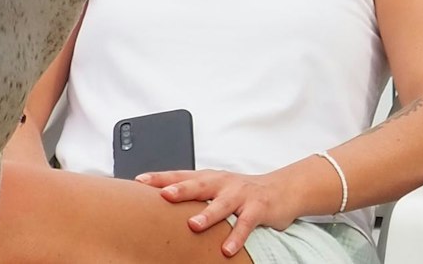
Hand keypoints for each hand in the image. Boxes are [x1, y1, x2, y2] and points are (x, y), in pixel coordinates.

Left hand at [137, 168, 305, 256]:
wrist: (283, 188)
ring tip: (194, 225)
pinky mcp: (258, 208)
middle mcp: (223, 183)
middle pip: (200, 184)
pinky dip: (237, 236)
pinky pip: (246, 223)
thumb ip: (193, 194)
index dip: (162, 177)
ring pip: (223, 204)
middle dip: (182, 189)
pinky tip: (226, 249)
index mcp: (210, 178)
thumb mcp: (216, 189)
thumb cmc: (241, 192)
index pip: (182, 175)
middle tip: (164, 196)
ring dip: (208, 214)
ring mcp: (241, 194)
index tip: (139, 181)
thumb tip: (159, 204)